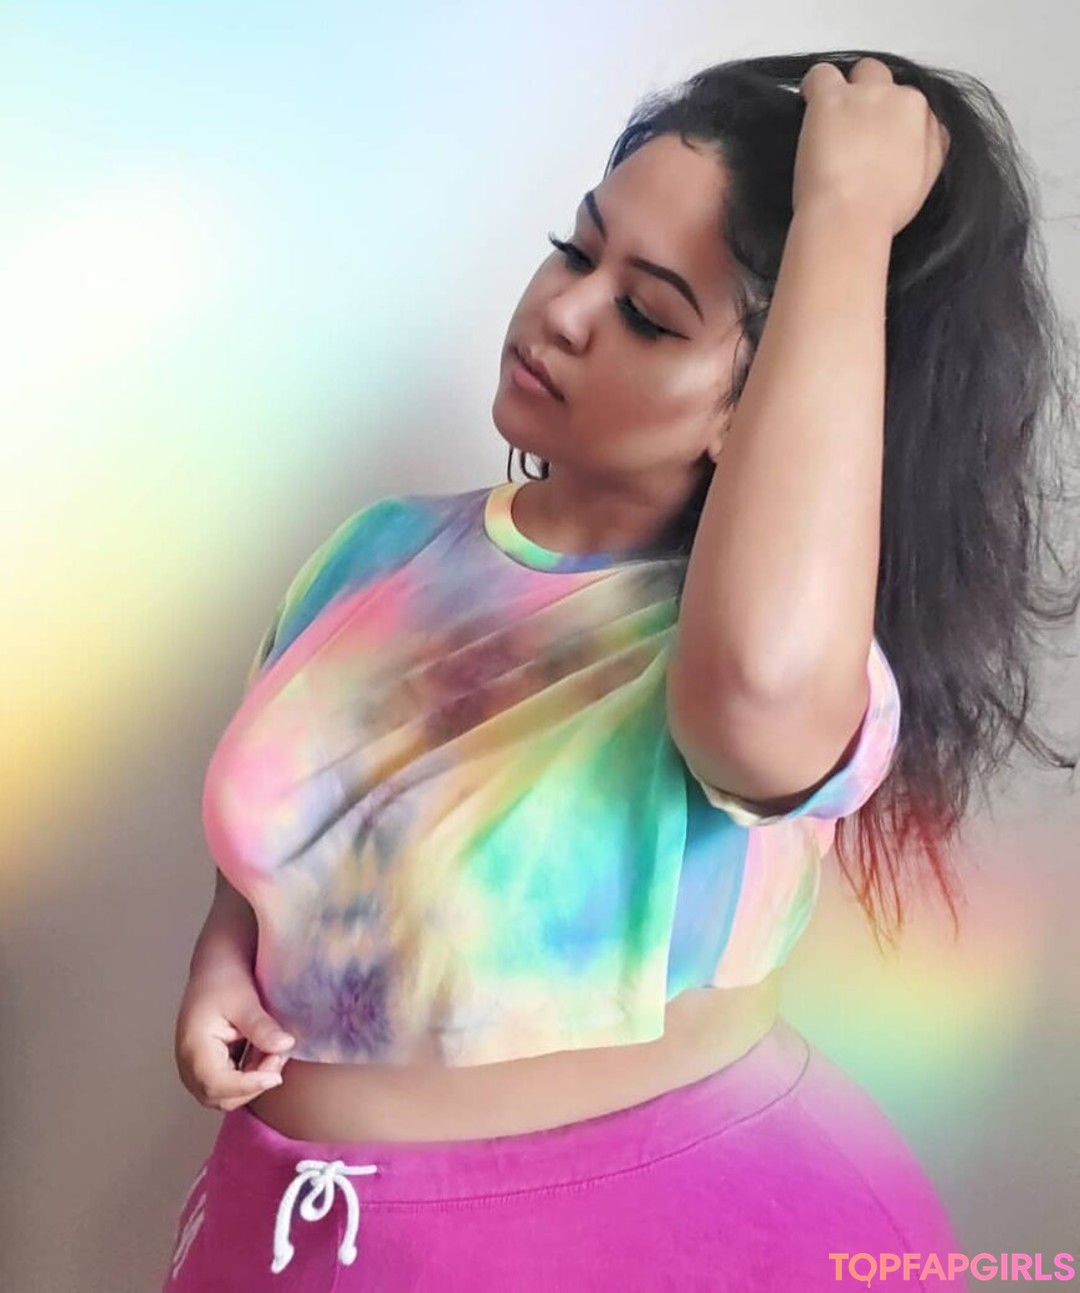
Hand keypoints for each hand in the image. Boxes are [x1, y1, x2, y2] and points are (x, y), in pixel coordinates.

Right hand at [174, 966, 295, 1111]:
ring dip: (254, 1079)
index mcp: (193, 1047)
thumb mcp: (245, 1000)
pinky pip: (230, 1084)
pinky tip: (265, 1051)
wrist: (216, 967)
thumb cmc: (224, 979)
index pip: (216, 1084)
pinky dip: (251, 1074)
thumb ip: (262, 1027)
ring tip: (272, 1050)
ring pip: (228, 1094)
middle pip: (221, 1097)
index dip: (247, 1085)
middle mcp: (189, 1065)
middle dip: (254, 1084)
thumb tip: (285, 1046)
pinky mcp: (210, 1067)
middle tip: (278, 1057)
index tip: (276, 1076)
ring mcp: (197, 1068)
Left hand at [793, 57, 948, 236]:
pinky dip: (814, 86)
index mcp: (925, 121)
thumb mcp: (924, 183)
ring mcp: (867, 94)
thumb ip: (929, 152)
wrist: (850, 218)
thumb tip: (920, 140)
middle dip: (873, 99)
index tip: (876, 142)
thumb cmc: (882, 213)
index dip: (890, 123)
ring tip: (830, 124)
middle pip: (889, 83)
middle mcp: (902, 100)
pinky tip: (809, 105)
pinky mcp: (832, 97)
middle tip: (852, 132)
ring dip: (847, 90)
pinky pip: (822, 74)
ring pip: (862, 71)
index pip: (912, 107)